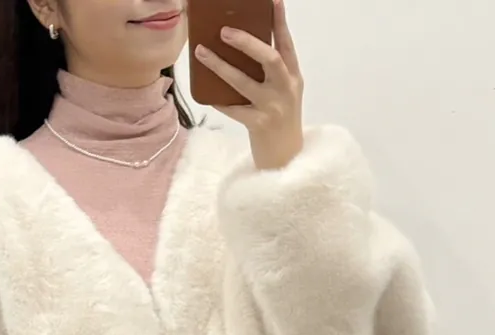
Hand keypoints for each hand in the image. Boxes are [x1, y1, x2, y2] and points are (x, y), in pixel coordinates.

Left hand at [195, 0, 303, 170]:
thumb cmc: (280, 120)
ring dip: (220, 66)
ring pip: (244, 82)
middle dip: (247, 42)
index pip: (286, 44)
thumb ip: (271, 72)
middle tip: (224, 31)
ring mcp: (273, 107)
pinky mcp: (259, 125)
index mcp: (293, 76)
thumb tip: (244, 47)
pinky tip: (207, 94)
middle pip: (269, 58)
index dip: (280, 21)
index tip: (273, 1)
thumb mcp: (284, 92)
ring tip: (202, 53)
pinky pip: (234, 109)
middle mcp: (286, 89)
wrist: (286, 159)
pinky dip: (220, 101)